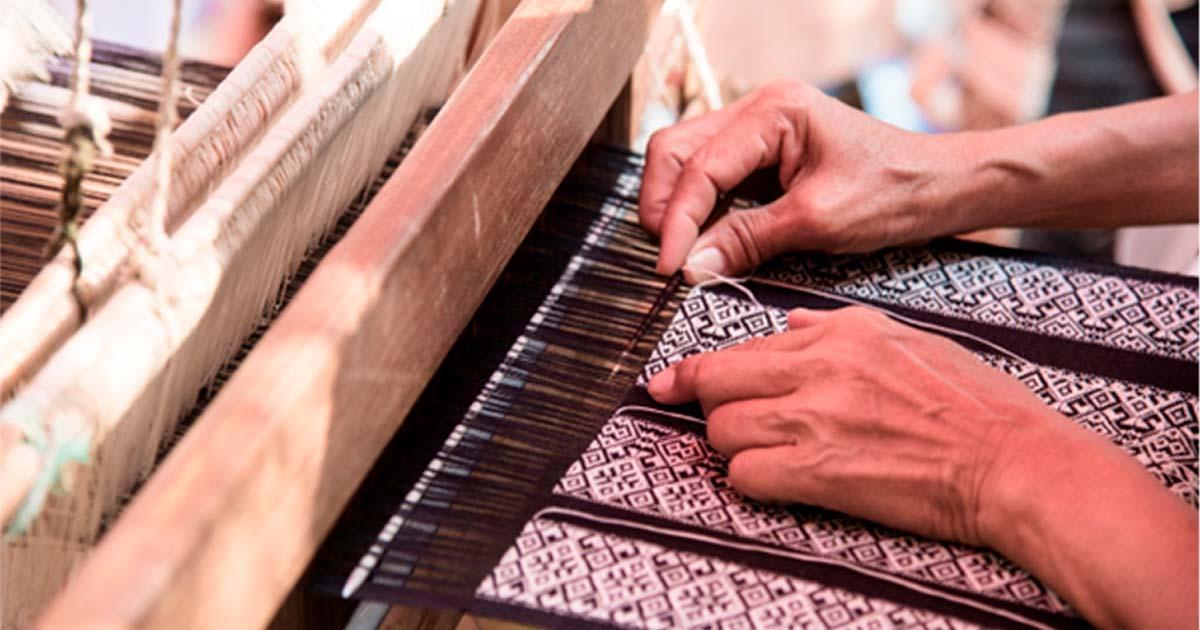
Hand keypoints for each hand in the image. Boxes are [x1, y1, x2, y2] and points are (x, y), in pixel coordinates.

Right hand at [639, 80, 955, 280]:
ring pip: (686, 163)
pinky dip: (701, 211)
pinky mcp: (761, 156)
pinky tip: (704, 242)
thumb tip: (690, 267)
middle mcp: (758, 110)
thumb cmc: (893, 192)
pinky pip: (712, 179)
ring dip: (677, 209)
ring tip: (684, 254)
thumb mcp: (818, 222)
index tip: (669, 268)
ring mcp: (757, 131)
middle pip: (676, 151)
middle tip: (670, 259)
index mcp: (774, 111)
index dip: (677, 220)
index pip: (700, 166)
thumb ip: (748, 239)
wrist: (938, 188)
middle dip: (664, 206)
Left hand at [647, 306, 1198, 628]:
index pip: (741, 346)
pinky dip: (749, 481)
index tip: (671, 381)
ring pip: (723, 431)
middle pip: (716, 382)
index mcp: (837, 336)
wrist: (1012, 460)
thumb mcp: (906, 338)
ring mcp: (815, 422)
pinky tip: (773, 480)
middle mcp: (818, 371)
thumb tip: (791, 323)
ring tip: (759, 453)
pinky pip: (747, 475)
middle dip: (698, 401)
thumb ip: (839, 326)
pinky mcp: (820, 473)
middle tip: (693, 414)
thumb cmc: (972, 403)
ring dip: (730, 446)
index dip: (696, 369)